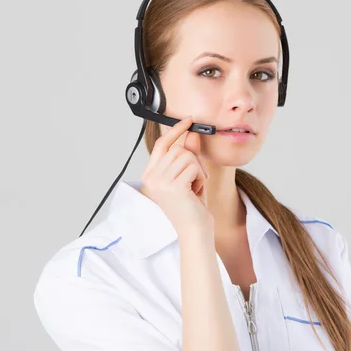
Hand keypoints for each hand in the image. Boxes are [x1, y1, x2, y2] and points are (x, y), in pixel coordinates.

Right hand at [139, 116, 213, 235]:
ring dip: (197, 170)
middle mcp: (151, 177)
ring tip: (194, 186)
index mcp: (150, 174)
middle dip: (193, 160)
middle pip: (178, 149)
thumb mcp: (189, 175)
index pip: (162, 144)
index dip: (176, 130)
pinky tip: (196, 191)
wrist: (195, 230)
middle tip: (196, 178)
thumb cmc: (191, 206)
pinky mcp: (174, 186)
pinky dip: (200, 177)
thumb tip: (191, 134)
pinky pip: (194, 166)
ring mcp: (161, 182)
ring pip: (187, 156)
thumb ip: (188, 154)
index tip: (189, 120)